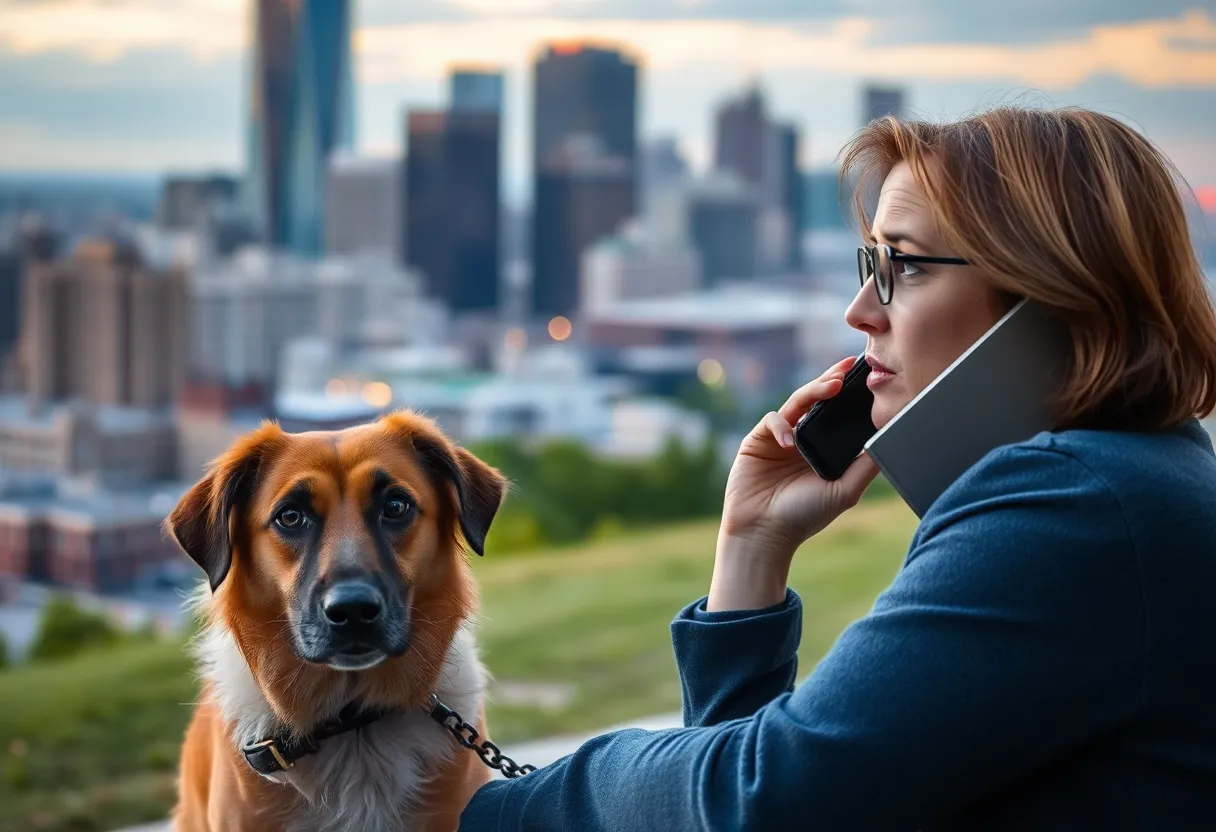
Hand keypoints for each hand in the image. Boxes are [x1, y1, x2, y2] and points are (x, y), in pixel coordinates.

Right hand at [721, 355, 880, 556]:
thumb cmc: (805, 516)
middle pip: (817, 400)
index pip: (837, 412)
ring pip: (796, 403)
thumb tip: (892, 438)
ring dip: (813, 391)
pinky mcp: (757, 440)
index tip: (868, 377)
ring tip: (832, 387)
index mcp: (822, 447)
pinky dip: (782, 427)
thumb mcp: (845, 491)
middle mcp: (801, 438)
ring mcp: (779, 437)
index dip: (850, 394)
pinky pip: (772, 421)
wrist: (764, 534)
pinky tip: (791, 442)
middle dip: (832, 379)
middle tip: (849, 366)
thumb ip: (866, 465)